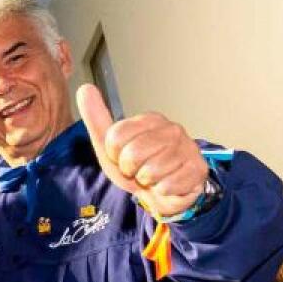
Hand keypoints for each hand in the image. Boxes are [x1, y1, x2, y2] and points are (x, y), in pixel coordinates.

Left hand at [77, 84, 208, 217]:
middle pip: (132, 154)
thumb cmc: (137, 167)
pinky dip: (161, 191)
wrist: (162, 193)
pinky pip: (166, 186)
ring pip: (150, 171)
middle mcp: (172, 129)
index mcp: (150, 120)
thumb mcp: (111, 145)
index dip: (114, 154)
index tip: (123, 156)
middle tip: (139, 169)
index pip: (115, 137)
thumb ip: (97, 118)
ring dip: (147, 181)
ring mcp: (188, 148)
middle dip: (130, 169)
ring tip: (153, 176)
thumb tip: (85, 88)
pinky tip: (168, 184)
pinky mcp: (198, 169)